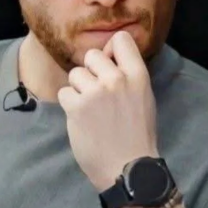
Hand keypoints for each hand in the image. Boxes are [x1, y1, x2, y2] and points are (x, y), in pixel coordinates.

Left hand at [58, 31, 159, 192]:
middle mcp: (116, 80)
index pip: (120, 40)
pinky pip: (64, 93)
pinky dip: (69, 105)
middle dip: (90, 73)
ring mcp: (95, 93)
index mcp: (138, 76)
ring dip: (78, 90)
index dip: (110, 50)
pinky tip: (82, 120)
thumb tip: (107, 54)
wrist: (127, 168)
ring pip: (75, 74)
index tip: (108, 66)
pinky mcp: (76, 107)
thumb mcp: (143, 98)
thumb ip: (127, 75)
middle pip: (91, 56)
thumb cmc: (136, 136)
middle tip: (97, 96)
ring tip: (90, 110)